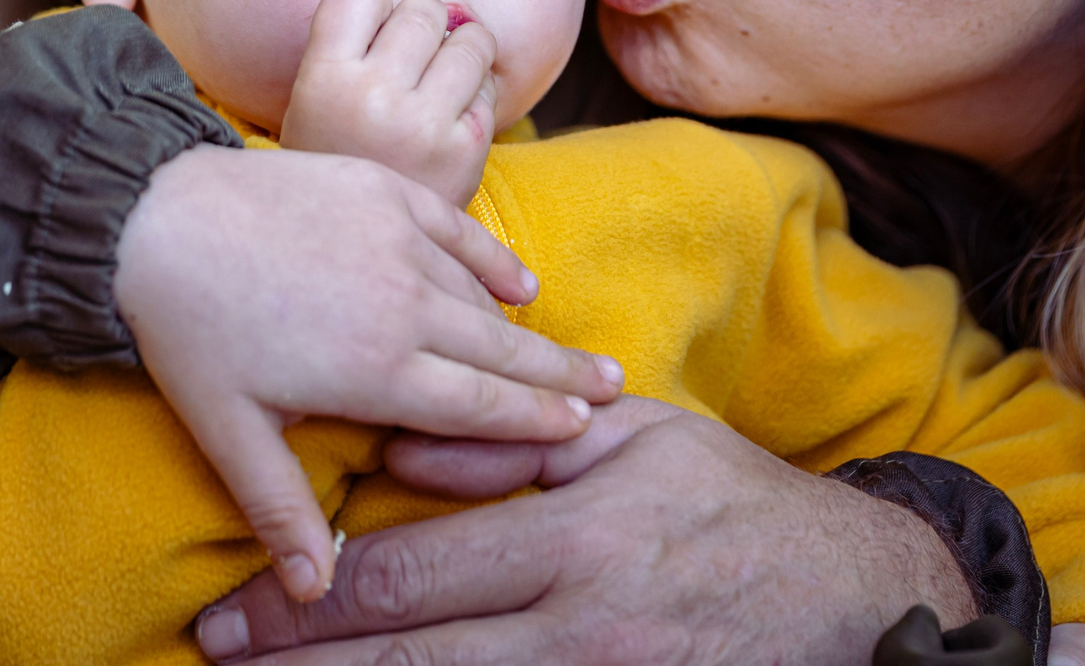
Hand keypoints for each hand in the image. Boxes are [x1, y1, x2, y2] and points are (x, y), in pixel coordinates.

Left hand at [115, 145, 623, 604]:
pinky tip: (520, 284)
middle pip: (504, 352)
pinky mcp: (386, 190)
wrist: (154, 215)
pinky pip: (460, 231)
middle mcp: (405, 304)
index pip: (479, 407)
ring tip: (571, 355)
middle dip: (563, 376)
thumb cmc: (187, 329)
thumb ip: (281, 508)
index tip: (585, 432)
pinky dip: (494, 261)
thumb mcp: (229, 430)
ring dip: (529, 330)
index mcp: (376, 369)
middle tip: (616, 390)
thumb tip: (315, 589)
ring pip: (484, 297)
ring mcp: (400, 239)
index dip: (537, 422)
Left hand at [192, 397, 977, 664]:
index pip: (406, 576)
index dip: (304, 603)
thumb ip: (514, 447)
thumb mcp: (640, 441)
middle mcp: (575, 626)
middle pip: (402, 661)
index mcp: (573, 537)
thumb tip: (398, 450)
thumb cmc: (738, 507)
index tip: (227, 618)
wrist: (857, 602)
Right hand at [283, 0, 499, 205]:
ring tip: (440, 85)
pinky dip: (477, 95)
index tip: (369, 41)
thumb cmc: (337, 161)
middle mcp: (372, 96)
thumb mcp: (313, 100)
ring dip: (462, 52)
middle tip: (412, 66)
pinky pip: (490, 86)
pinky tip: (451, 121)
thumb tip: (442, 3)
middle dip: (424, 28)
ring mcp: (423, 124)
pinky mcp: (466, 150)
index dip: (370, 13)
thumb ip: (356, 44)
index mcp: (322, 79)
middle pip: (423, 9)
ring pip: (471, 39)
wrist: (359, 252)